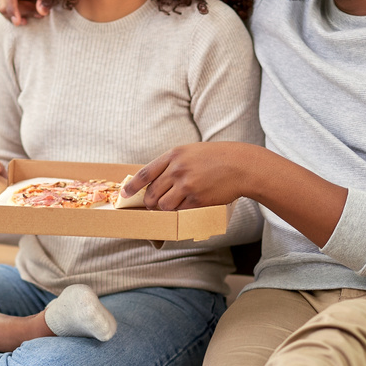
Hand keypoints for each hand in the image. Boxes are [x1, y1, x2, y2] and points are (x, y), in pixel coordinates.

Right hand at [0, 0, 48, 25]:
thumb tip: (42, 11)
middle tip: (39, 15)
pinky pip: (8, 7)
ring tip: (37, 14)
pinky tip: (28, 16)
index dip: (12, 8)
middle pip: (5, 3)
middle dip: (21, 12)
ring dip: (21, 14)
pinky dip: (19, 13)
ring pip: (5, 8)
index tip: (17, 22)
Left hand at [123, 143, 264, 210]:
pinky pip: (180, 212)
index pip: (145, 173)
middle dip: (150, 203)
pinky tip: (188, 206)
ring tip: (174, 205)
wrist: (240, 165)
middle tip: (153, 205)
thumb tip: (153, 182)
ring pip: (164, 206)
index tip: (124, 194)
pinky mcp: (197, 199)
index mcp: (174, 155)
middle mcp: (177, 170)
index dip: (132, 186)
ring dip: (166, 209)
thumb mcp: (190, 152)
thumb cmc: (216, 158)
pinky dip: (181, 212)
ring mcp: (187, 185)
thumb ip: (172, 164)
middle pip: (152, 194)